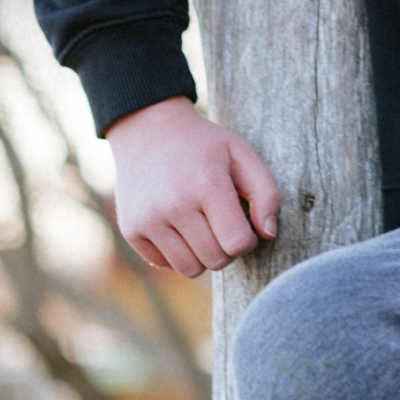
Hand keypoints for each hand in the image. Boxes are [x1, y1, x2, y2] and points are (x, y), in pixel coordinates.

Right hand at [105, 96, 280, 276]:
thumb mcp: (242, 154)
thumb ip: (266, 193)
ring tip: (204, 229)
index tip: (244, 224)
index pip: (237, 244)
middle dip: (227, 249)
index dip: (248, 240)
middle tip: (223, 225)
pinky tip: (181, 228)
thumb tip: (268, 234)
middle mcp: (174, 205)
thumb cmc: (204, 146)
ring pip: (190, 269)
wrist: (149, 130)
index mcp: (207, 185)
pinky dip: (178, 254)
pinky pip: (165, 265)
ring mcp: (149, 219)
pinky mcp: (131, 230)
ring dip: (204, 256)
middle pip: (216, 260)